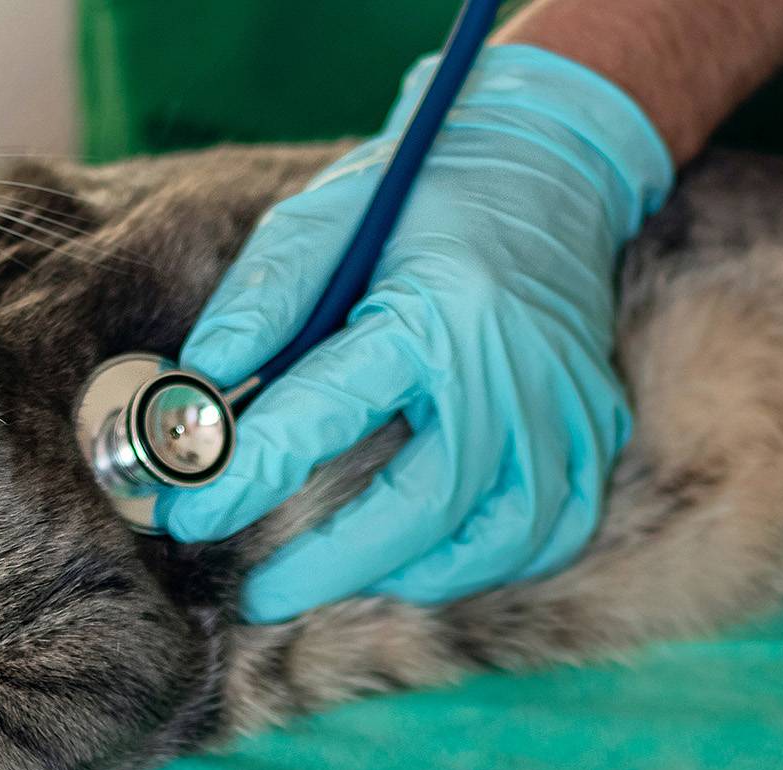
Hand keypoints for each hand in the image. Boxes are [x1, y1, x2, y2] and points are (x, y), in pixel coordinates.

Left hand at [157, 46, 673, 622]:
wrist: (548, 163)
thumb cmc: (419, 194)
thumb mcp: (323, 218)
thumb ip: (259, 302)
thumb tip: (193, 394)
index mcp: (434, 308)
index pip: (326, 413)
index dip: (247, 476)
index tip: (189, 515)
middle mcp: (510, 369)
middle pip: (423, 508)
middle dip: (328, 566)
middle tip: (257, 594)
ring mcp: (565, 406)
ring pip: (495, 540)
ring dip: (407, 572)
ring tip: (335, 575)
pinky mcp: (593, 427)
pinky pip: (546, 532)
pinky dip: (480, 561)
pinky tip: (421, 557)